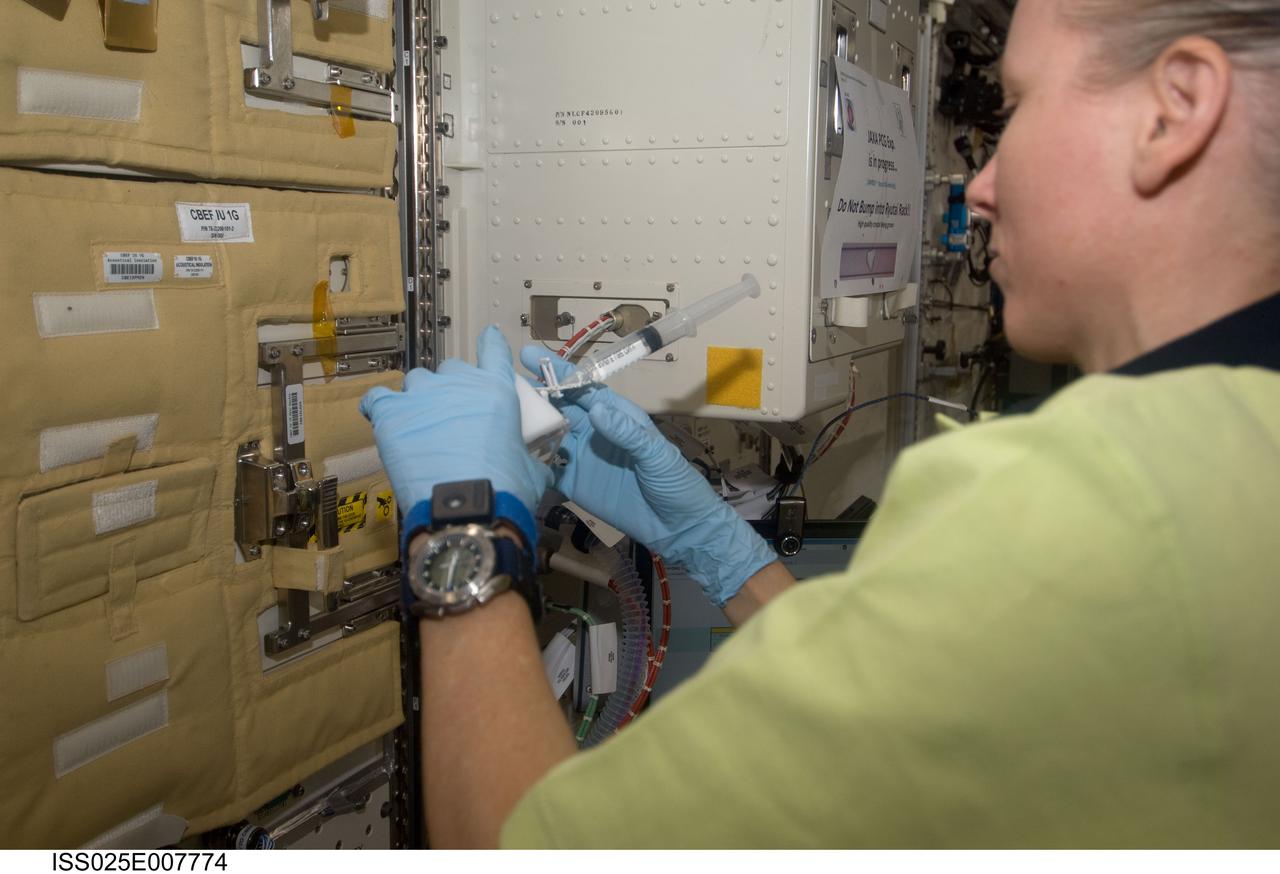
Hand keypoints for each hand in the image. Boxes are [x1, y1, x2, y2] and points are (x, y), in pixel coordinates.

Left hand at [361, 327, 552, 519]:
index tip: (488, 337)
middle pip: (451, 369)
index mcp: (495, 390)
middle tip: (454, 415)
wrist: (465, 509)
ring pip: (416, 381)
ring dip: (420, 397)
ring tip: (421, 424)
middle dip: (453, 387)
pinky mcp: (390, 416)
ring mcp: (421, 396)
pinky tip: (385, 419)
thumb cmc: (504, 489)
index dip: (491, 342)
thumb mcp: (532, 470)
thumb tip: (538, 465)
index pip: (493, 349)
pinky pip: (378, 398)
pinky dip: (381, 407)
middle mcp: (457, 384)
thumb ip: (531, 456)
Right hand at [521, 346, 775, 605]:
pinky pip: (547, 468)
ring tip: (496, 417)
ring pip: (547, 435)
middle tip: (499, 386)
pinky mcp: (574, 484)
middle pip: (557, 408)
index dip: (556, 371)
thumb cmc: (676, 483)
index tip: (529, 355)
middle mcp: (594, 431)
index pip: (581, 387)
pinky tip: (508, 455)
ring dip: (525, 426)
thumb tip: (596, 409)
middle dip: (531, 395)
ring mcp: (581, 457)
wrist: (679, 528)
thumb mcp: (657, 454)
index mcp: (616, 416)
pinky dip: (529, 461)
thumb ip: (627, 433)